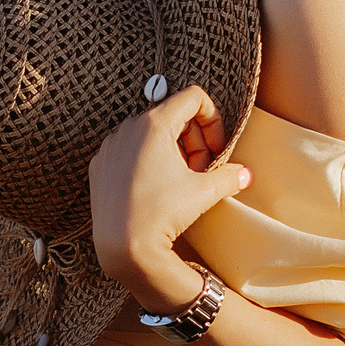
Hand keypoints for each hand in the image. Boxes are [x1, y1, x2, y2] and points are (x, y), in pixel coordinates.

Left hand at [88, 86, 248, 309]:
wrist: (121, 247)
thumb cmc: (161, 214)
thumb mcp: (204, 192)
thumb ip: (229, 176)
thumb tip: (244, 174)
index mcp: (154, 124)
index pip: (193, 98)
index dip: (213, 119)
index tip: (216, 149)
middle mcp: (128, 128)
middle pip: (173, 116)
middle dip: (195, 140)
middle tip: (202, 170)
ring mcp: (110, 146)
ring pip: (150, 134)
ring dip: (172, 151)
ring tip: (180, 181)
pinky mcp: (100, 165)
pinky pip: (129, 151)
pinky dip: (147, 161)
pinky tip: (155, 189)